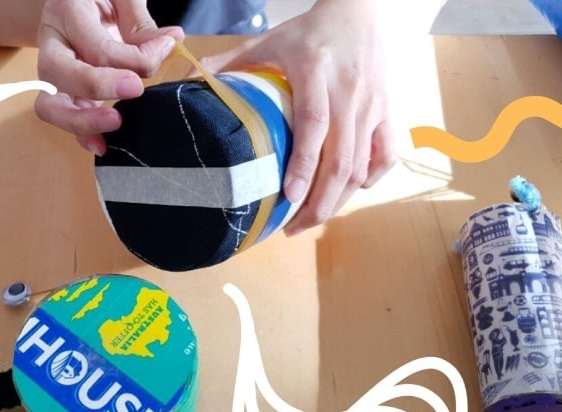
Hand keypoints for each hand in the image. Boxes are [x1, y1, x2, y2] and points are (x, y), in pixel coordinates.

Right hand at [34, 0, 183, 154]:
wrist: (73, 5)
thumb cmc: (99, 0)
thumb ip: (141, 22)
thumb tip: (172, 42)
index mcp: (66, 12)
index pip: (98, 45)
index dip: (134, 56)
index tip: (165, 48)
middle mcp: (51, 45)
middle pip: (61, 73)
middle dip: (98, 86)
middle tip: (135, 89)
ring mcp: (51, 75)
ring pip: (49, 105)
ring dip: (81, 121)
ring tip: (114, 124)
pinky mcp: (59, 95)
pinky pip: (61, 120)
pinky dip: (81, 135)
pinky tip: (103, 145)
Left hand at [197, 0, 396, 235]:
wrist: (359, 11)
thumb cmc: (307, 32)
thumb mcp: (267, 41)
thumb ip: (228, 62)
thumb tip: (187, 81)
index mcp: (315, 71)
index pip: (315, 124)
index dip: (303, 163)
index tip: (288, 197)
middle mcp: (349, 91)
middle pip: (342, 159)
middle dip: (320, 203)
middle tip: (292, 227)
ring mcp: (373, 104)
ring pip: (362, 165)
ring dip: (338, 200)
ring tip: (311, 219)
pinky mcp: (388, 111)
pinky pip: (386, 155)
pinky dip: (370, 179)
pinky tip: (348, 191)